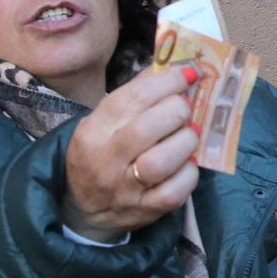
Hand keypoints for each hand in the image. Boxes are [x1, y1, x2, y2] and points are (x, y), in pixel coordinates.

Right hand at [61, 66, 200, 240]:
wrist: (85, 209)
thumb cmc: (100, 155)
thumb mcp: (102, 123)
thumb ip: (132, 97)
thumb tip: (168, 68)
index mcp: (93, 132)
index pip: (130, 99)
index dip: (164, 82)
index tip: (189, 73)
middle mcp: (107, 160)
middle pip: (146, 128)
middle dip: (176, 110)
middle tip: (186, 107)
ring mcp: (126, 188)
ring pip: (162, 161)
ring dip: (185, 141)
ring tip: (191, 133)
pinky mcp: (146, 210)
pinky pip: (174, 191)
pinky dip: (189, 172)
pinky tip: (189, 162)